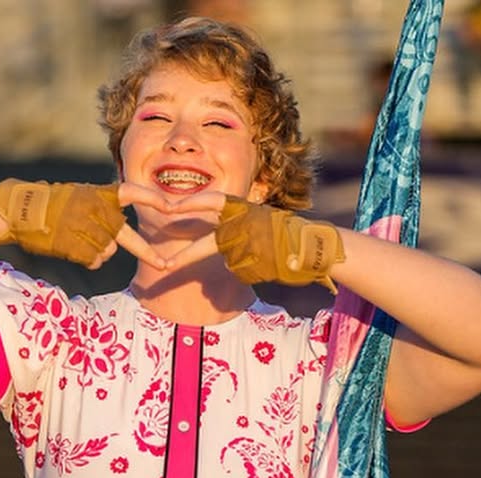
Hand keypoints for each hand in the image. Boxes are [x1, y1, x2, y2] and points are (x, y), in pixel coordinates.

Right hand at [0, 179, 167, 271]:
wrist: (22, 211)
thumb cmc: (52, 204)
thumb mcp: (81, 196)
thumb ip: (103, 208)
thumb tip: (120, 231)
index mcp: (100, 194)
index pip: (132, 193)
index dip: (152, 199)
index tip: (172, 208)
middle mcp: (98, 212)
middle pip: (128, 239)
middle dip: (148, 254)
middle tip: (164, 266)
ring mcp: (88, 231)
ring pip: (108, 252)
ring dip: (98, 251)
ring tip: (75, 237)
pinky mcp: (78, 248)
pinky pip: (94, 261)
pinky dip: (86, 259)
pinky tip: (70, 246)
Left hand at [167, 196, 344, 290]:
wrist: (315, 245)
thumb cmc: (285, 236)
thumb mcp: (257, 223)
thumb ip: (235, 231)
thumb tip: (216, 251)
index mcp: (243, 208)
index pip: (211, 202)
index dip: (190, 204)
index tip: (168, 208)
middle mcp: (245, 225)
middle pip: (209, 244)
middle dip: (186, 257)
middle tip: (165, 266)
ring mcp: (251, 246)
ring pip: (231, 262)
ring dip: (244, 264)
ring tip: (265, 257)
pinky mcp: (257, 264)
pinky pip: (244, 273)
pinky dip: (253, 271)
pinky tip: (270, 265)